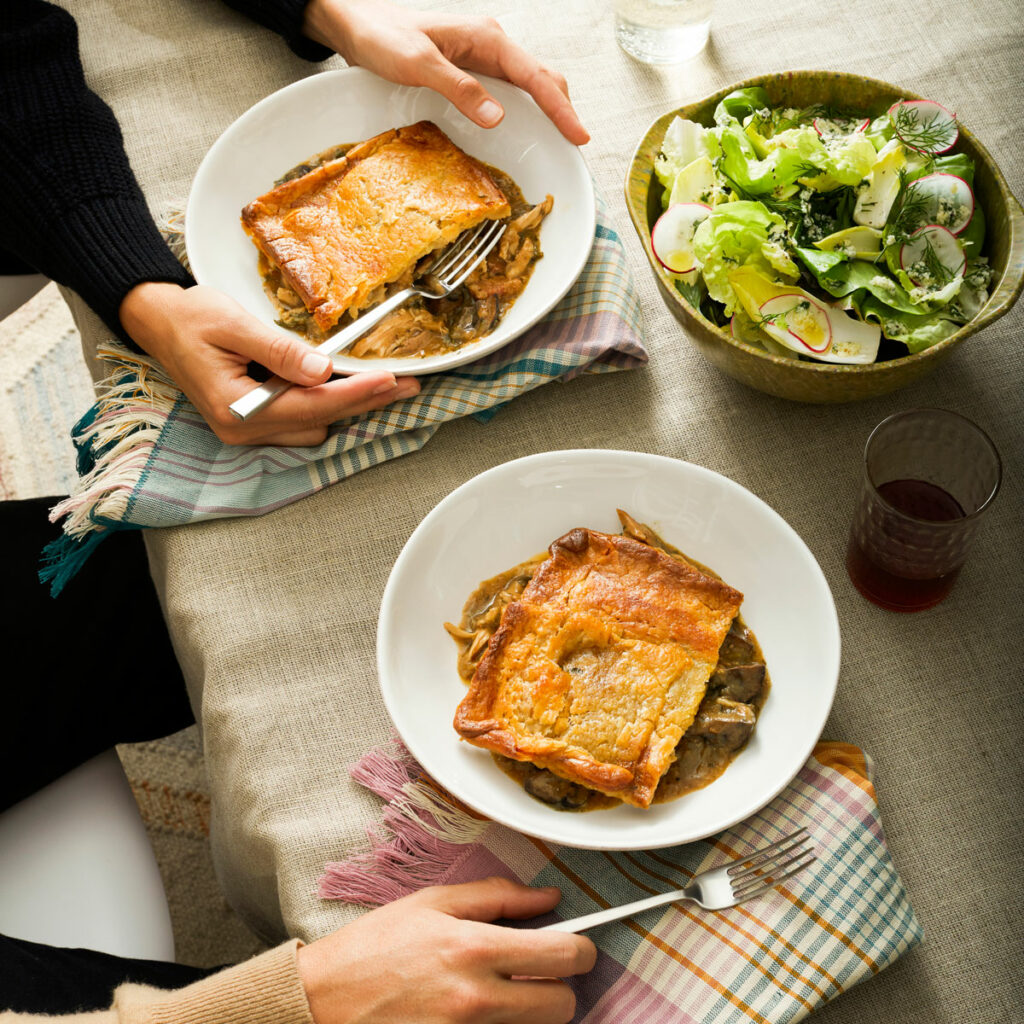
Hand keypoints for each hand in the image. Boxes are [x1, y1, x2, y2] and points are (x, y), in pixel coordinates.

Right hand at [119, 282, 419, 445]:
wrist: (156, 321)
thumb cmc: (189, 318)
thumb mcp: (233, 324)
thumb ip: (279, 349)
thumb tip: (323, 370)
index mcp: (236, 408)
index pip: (311, 405)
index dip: (355, 394)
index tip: (391, 381)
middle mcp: (243, 429)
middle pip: (320, 422)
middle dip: (364, 402)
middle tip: (408, 385)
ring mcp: (247, 431)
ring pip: (315, 427)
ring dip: (347, 407)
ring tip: (384, 384)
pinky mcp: (253, 423)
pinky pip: (302, 422)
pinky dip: (327, 407)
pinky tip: (348, 387)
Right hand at [296, 877, 596, 1023]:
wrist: (323, 1000)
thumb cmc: (375, 945)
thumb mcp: (433, 903)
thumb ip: (497, 897)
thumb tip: (550, 899)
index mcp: (474, 949)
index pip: (563, 957)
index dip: (581, 950)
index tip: (576, 946)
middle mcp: (476, 999)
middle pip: (562, 1006)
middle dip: (559, 987)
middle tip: (536, 972)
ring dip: (532, 1012)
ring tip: (503, 992)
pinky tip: (479, 1011)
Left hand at [303, 0, 588, 145]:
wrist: (356, 25)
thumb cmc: (382, 37)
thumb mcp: (419, 63)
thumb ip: (459, 89)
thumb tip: (498, 118)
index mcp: (486, 39)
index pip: (535, 77)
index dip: (560, 108)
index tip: (578, 135)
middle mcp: (491, 46)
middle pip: (541, 78)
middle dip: (563, 109)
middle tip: (576, 143)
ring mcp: (483, 58)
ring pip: (529, 84)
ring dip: (548, 109)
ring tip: (562, 139)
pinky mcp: (472, 71)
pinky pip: (510, 91)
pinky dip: (526, 110)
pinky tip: (527, 128)